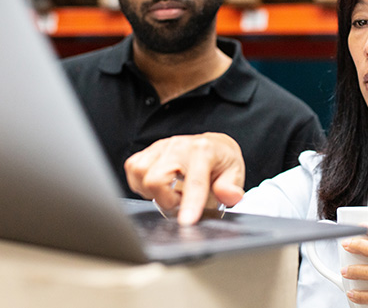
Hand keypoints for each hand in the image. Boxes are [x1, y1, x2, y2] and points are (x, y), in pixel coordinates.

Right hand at [124, 132, 245, 225]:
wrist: (213, 144)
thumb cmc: (222, 160)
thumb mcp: (235, 172)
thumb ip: (231, 187)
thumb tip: (229, 196)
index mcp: (203, 151)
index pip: (194, 181)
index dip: (189, 204)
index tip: (186, 222)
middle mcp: (179, 145)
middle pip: (156, 179)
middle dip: (166, 199)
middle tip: (180, 201)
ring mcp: (161, 146)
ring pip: (140, 173)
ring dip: (152, 191)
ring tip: (170, 192)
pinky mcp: (149, 150)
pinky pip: (132, 167)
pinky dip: (141, 182)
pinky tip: (158, 185)